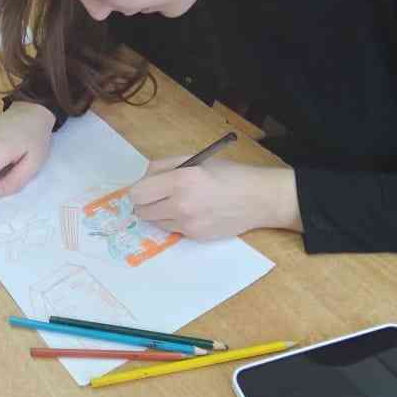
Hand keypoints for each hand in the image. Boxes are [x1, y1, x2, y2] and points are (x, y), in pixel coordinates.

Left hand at [129, 157, 302, 240]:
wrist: (258, 198)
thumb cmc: (227, 174)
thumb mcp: (194, 159)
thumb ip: (163, 166)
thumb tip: (142, 179)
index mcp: (180, 180)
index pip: (138, 193)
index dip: (139, 190)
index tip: (147, 187)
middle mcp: (181, 205)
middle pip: (142, 212)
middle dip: (146, 203)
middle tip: (160, 195)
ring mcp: (188, 224)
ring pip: (155, 223)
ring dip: (161, 213)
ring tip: (180, 202)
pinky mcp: (195, 237)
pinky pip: (173, 230)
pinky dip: (177, 222)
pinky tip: (194, 212)